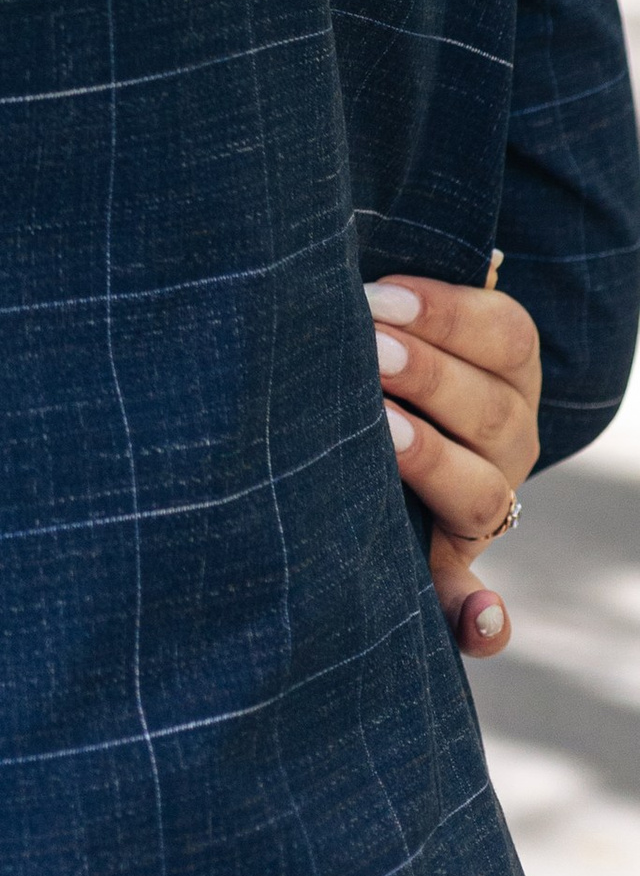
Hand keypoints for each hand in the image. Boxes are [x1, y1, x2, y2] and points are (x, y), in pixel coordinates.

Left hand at [368, 272, 541, 657]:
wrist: (372, 411)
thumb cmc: (368, 336)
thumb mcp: (393, 307)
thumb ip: (401, 288)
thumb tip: (468, 255)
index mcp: (504, 364)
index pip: (505, 334)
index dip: (447, 313)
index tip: (378, 297)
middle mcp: (506, 436)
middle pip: (492, 410)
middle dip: (429, 377)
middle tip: (370, 354)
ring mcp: (485, 502)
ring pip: (483, 490)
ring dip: (437, 464)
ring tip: (382, 432)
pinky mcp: (449, 564)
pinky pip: (472, 600)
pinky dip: (480, 615)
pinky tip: (480, 620)